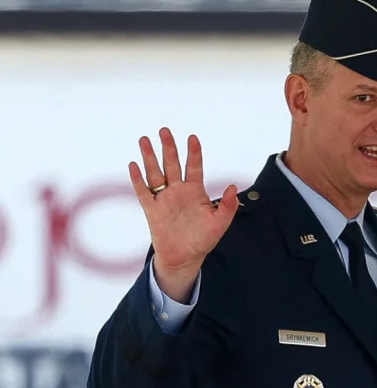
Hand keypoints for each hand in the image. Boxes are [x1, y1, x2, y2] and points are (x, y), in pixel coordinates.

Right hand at [129, 128, 238, 301]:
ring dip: (150, 157)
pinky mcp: (151, 210)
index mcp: (195, 192)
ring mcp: (164, 199)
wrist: (185, 258)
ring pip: (155, 174)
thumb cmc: (204, 240)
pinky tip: (134, 165)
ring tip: (145, 139)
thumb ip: (227, 205)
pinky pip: (143, 192)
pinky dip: (138, 179)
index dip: (194, 153)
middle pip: (172, 164)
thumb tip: (232, 187)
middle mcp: (178, 191)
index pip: (194, 167)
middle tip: (164, 130)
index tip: (192, 137)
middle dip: (168, 147)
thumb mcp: (220, 223)